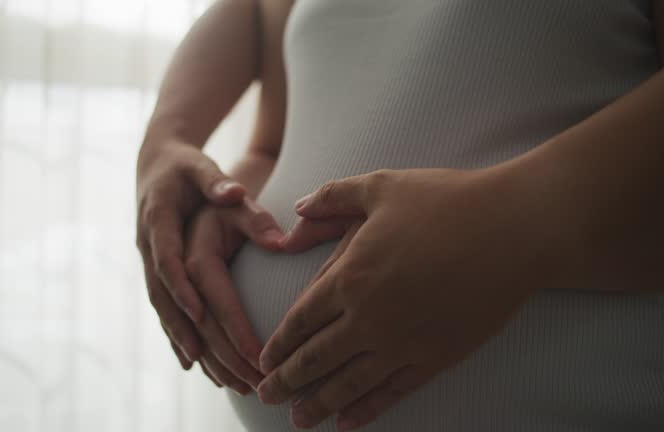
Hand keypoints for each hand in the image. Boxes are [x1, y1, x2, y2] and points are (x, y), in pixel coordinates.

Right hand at [136, 136, 247, 367]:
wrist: (157, 165)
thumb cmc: (186, 168)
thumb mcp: (203, 169)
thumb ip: (220, 184)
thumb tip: (240, 194)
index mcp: (158, 220)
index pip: (169, 261)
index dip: (183, 290)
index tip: (203, 317)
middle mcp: (149, 247)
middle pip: (166, 298)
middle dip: (191, 333)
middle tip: (217, 362)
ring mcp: (149, 263)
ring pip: (164, 310)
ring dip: (187, 343)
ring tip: (214, 375)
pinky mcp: (155, 274)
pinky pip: (165, 310)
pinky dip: (178, 336)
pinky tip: (194, 364)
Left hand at [257, 168, 545, 429]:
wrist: (513, 230)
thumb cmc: (446, 202)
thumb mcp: (381, 187)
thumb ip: (333, 198)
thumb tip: (299, 208)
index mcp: (350, 275)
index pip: (301, 319)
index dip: (279, 343)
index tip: (263, 360)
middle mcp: (368, 316)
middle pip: (315, 357)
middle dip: (286, 380)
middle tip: (264, 396)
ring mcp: (402, 342)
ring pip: (347, 383)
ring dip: (317, 403)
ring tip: (297, 421)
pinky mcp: (435, 358)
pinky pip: (391, 392)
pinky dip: (366, 410)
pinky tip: (347, 423)